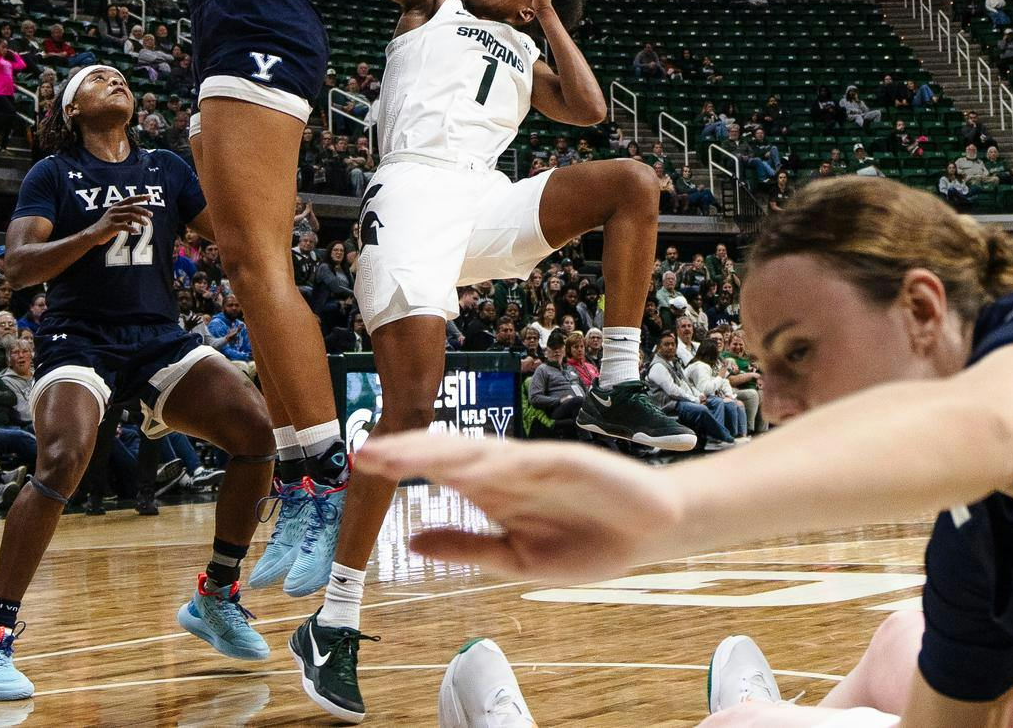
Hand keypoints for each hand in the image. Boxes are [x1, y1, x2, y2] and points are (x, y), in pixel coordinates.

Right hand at [89, 193, 153, 245]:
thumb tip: (140, 215)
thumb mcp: (115, 216)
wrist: (93, 234)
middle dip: (143, 211)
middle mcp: (114, 210)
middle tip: (151, 215)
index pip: (130, 199)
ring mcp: (113, 218)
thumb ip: (125, 214)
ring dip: (140, 219)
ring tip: (146, 224)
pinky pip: (124, 226)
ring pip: (130, 216)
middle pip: (132, 207)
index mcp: (116, 206)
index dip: (140, 197)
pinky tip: (136, 231)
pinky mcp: (111, 226)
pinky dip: (132, 228)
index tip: (149, 196)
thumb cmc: (107, 225)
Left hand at [353, 430, 683, 581]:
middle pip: (449, 457)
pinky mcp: (566, 462)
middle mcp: (508, 472)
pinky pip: (524, 460)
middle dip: (408, 453)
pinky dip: (494, 460)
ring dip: (438, 452)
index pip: (439, 473)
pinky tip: (465, 462)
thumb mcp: (516, 559)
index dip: (402, 467)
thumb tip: (411, 543)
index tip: (362, 464)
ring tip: (399, 452)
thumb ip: (468, 547)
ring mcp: (536, 464)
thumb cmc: (587, 543)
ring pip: (478, 453)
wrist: (650, 532)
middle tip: (364, 452)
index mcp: (495, 492)